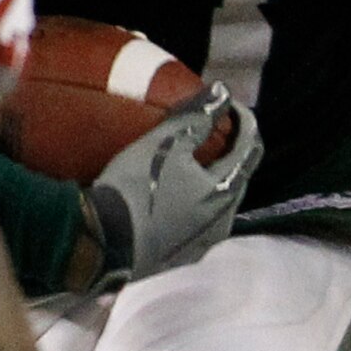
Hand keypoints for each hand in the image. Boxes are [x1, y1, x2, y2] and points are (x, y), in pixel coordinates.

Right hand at [86, 85, 261, 284]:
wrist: (101, 245)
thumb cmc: (136, 188)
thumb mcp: (164, 143)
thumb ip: (197, 117)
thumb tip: (222, 92)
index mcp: (225, 193)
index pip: (250, 150)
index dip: (244, 121)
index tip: (228, 105)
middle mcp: (223, 223)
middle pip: (237, 178)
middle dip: (229, 151)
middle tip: (211, 129)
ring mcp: (203, 245)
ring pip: (218, 203)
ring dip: (211, 179)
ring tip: (191, 161)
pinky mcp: (182, 258)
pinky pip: (198, 224)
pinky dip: (194, 202)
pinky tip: (174, 195)